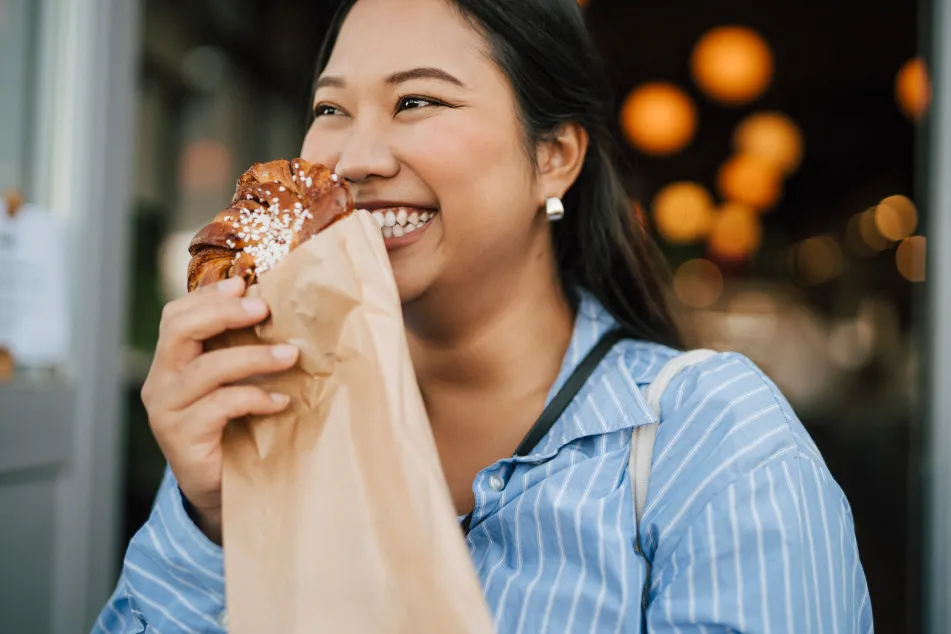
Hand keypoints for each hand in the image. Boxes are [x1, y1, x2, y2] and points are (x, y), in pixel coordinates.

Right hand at [140, 277, 298, 543]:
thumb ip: (241, 350)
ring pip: (206, 369)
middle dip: (223, 313)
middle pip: (179, 330)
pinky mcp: (182, 438)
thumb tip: (281, 312)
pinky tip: (280, 401)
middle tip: (264, 309)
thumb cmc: (233, 428)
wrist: (220, 489)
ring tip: (291, 355)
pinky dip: (255, 398)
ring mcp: (167, 411)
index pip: (175, 315)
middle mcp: (160, 382)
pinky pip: (220, 406)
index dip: (208, 297)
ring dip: (253, 357)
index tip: (244, 286)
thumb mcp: (234, 382)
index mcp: (170, 362)